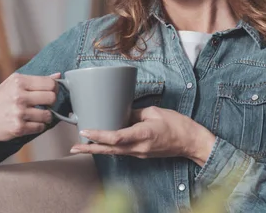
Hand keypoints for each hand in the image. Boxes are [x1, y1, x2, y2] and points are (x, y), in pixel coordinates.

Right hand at [0, 72, 60, 151]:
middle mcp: (18, 95)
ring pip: (48, 115)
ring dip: (44, 116)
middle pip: (52, 98)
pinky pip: (40, 127)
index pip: (49, 83)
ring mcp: (18, 112)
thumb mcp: (12, 84)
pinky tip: (29, 122)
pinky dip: (38, 126)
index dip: (54, 88)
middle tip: (44, 104)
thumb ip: (36, 80)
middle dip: (51, 102)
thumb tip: (58, 75)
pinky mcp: (18, 128)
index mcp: (18, 81)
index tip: (51, 92)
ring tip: (35, 114)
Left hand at [70, 106, 215, 165]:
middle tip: (74, 147)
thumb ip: (135, 113)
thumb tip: (120, 112)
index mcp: (143, 134)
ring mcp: (139, 153)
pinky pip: (121, 151)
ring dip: (97, 149)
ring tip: (81, 146)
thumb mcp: (155, 112)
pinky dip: (108, 147)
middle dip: (90, 148)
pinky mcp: (141, 154)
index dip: (99, 135)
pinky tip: (100, 144)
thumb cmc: (176, 124)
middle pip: (110, 149)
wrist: (190, 142)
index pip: (117, 137)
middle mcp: (139, 147)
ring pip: (113, 152)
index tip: (86, 131)